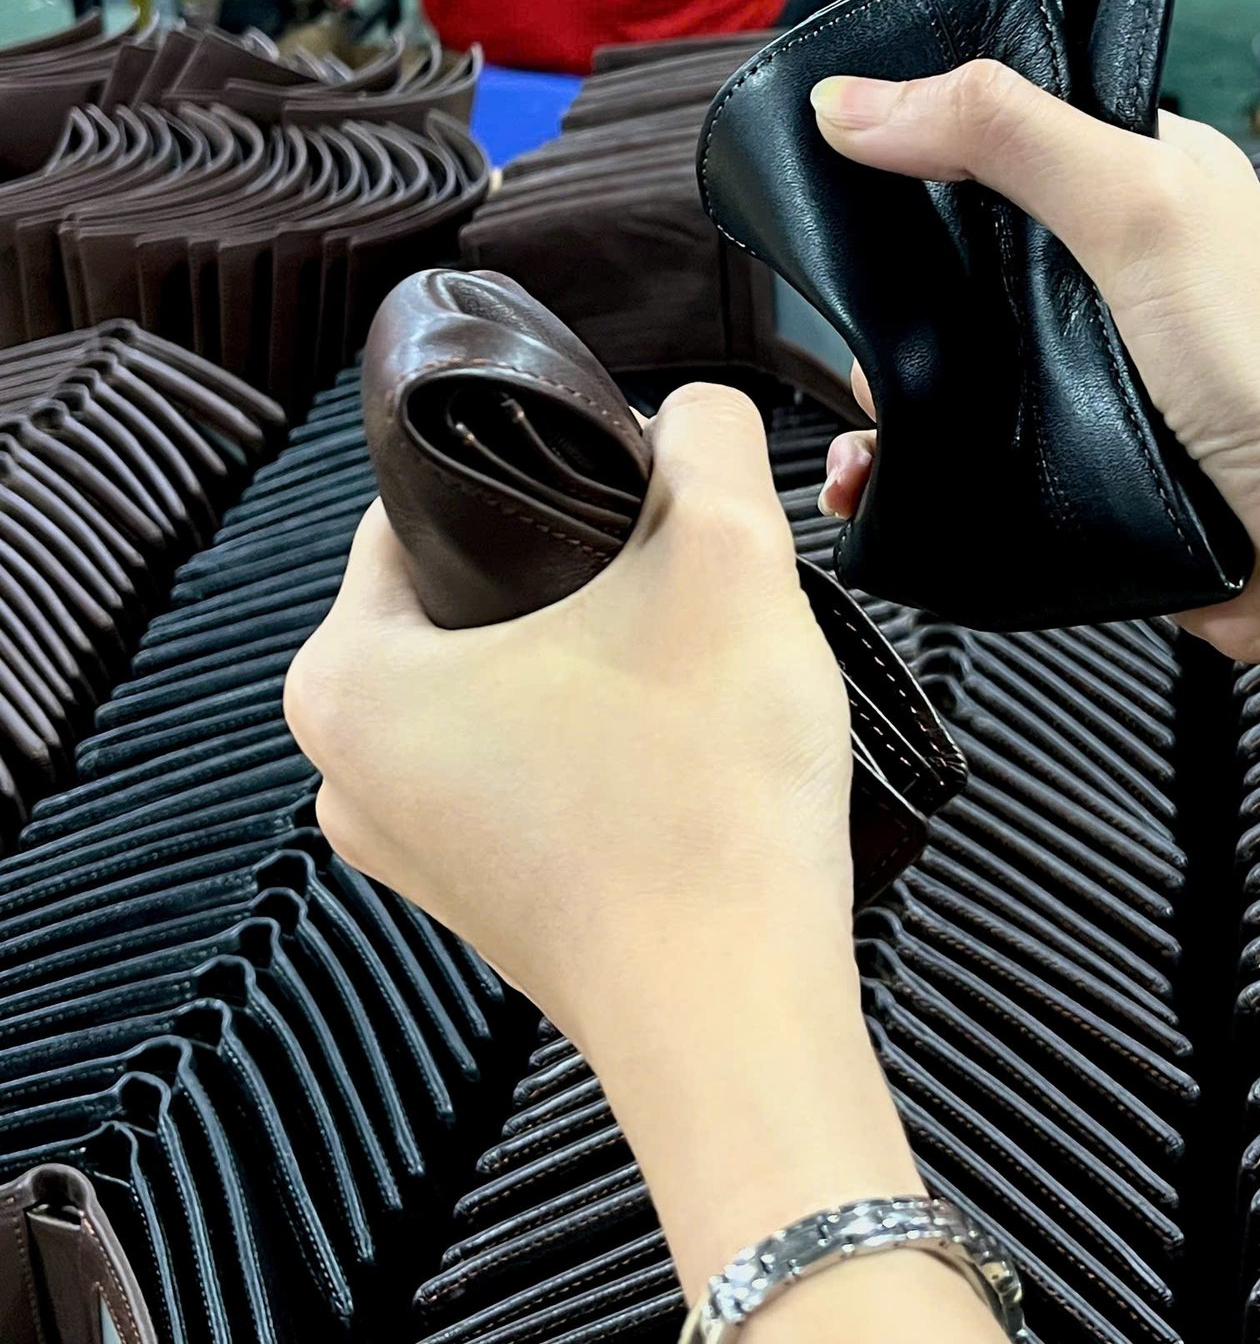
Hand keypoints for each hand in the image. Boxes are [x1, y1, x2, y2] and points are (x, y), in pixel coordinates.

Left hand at [283, 382, 853, 1051]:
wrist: (744, 1015)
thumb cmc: (704, 793)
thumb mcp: (727, 554)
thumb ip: (709, 435)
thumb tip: (692, 414)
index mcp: (345, 676)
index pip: (426, 506)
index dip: (547, 468)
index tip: (638, 489)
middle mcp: (346, 770)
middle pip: (469, 594)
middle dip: (578, 563)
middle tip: (681, 571)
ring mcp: (413, 847)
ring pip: (507, 678)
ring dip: (598, 647)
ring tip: (691, 655)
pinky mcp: (485, 896)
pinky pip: (531, 760)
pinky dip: (599, 731)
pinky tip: (679, 737)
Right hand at [806, 61, 1259, 808]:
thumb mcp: (1139, 208)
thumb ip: (1003, 135)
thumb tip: (852, 100)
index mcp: (1132, 178)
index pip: (996, 125)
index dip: (909, 134)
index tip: (819, 159)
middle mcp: (1103, 271)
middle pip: (948, 254)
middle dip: (879, 295)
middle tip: (853, 326)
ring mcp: (1084, 373)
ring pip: (944, 363)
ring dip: (884, 394)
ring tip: (861, 434)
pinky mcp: (1071, 466)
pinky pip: (961, 454)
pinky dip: (905, 470)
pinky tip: (869, 488)